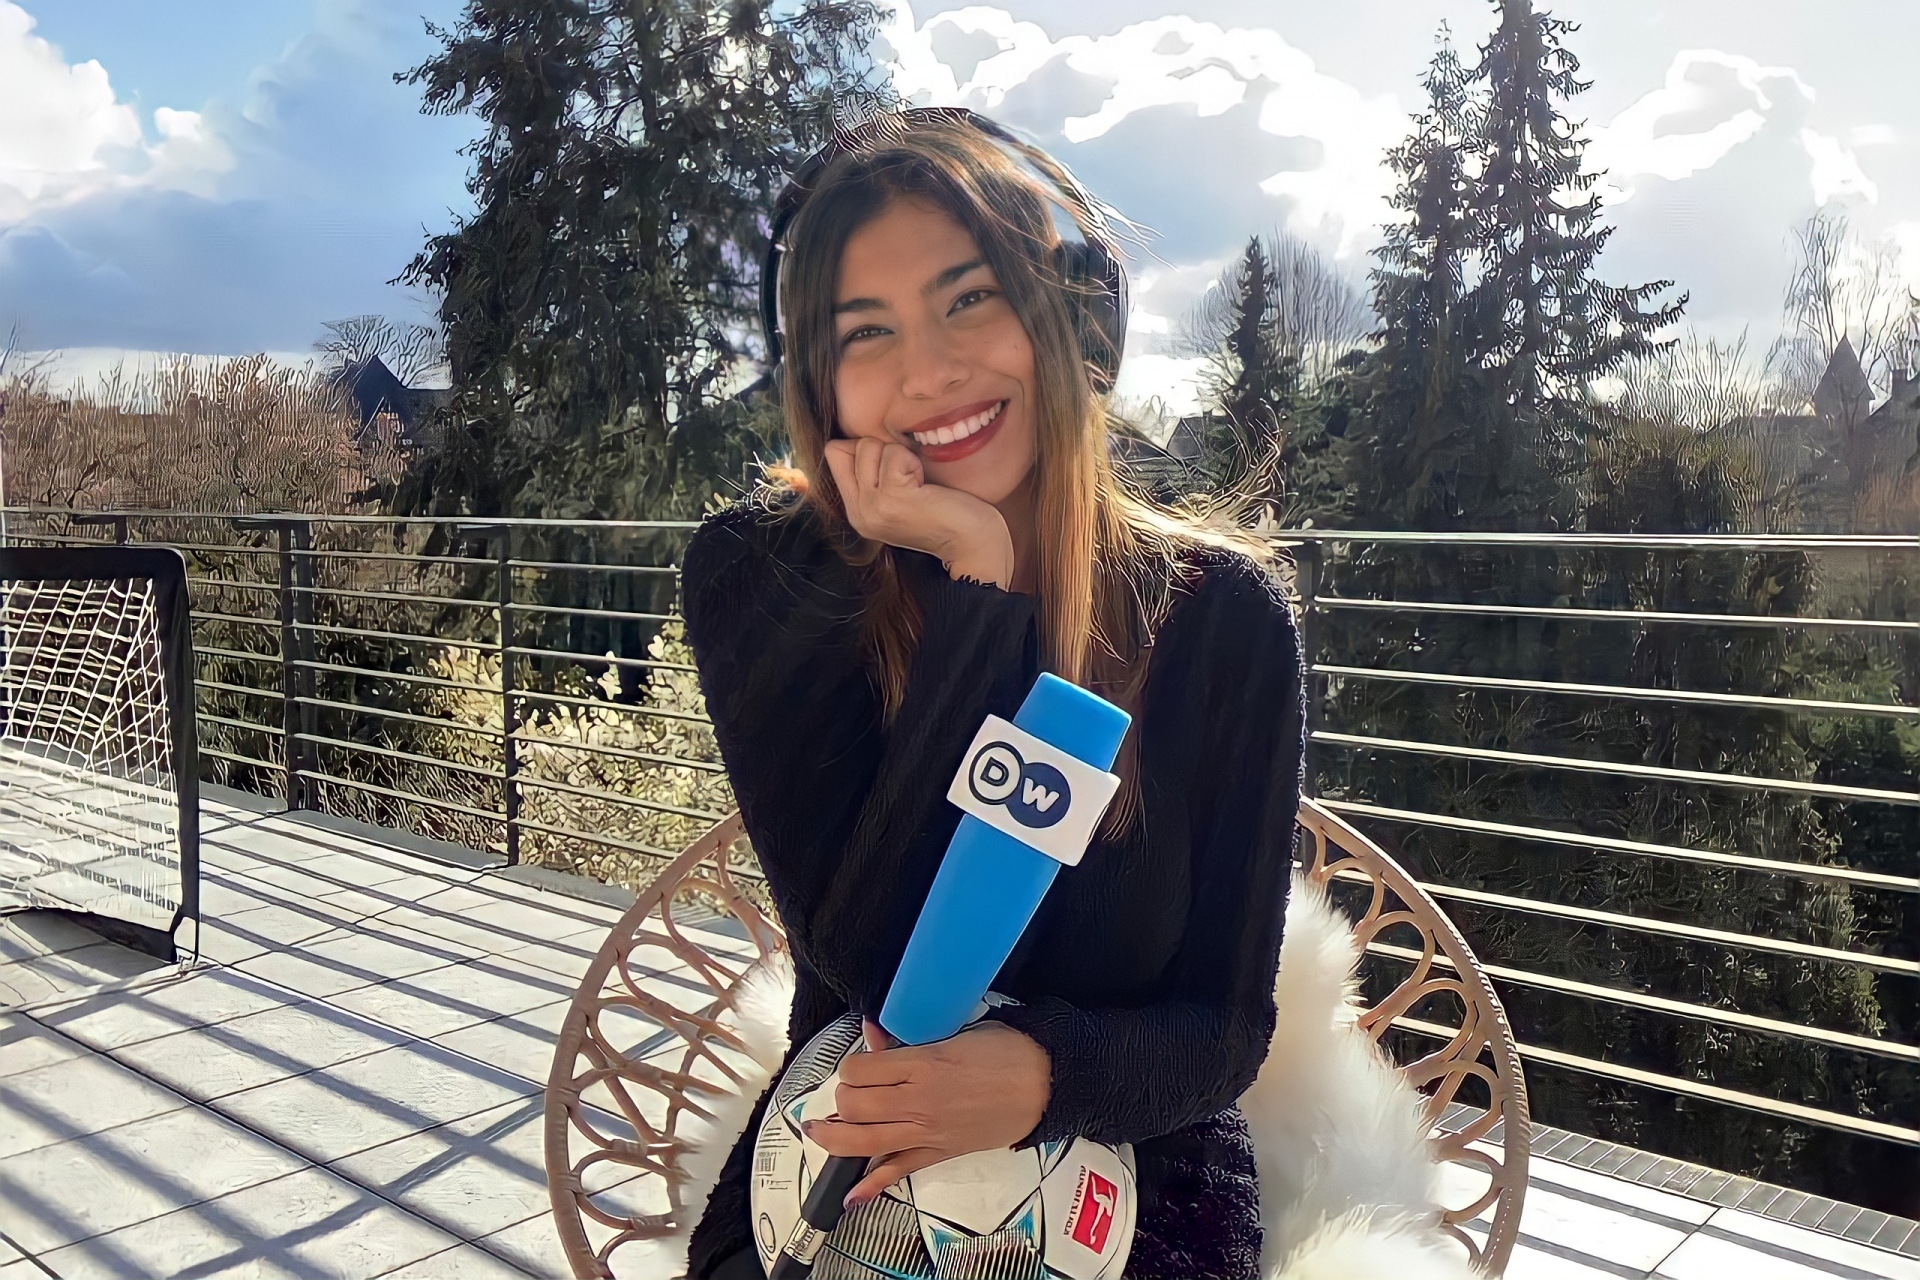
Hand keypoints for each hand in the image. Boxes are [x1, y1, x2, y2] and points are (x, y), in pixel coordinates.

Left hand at [804, 1018, 1050, 1209]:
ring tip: (818, 1130)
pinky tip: (851, 1195)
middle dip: (842, 1097)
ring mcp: (926, 1132)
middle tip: (852, 1090)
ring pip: (863, 1140)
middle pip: (852, 1105)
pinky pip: (899, 1171)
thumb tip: (874, 1033)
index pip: (858, 1070)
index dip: (852, 1065)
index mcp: (922, 1064)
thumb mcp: (957, 1030)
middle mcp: (917, 1102)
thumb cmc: (1006, 1050)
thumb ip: (911, 1035)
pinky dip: (872, 1186)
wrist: (1045, 1085)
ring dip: (834, 1138)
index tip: (861, 1062)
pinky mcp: (939, 1153)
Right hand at [823, 437, 1014, 587]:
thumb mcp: (898, 497)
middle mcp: (858, 512)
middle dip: (884, 451)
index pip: (834, 452)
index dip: (866, 448)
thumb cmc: (945, 514)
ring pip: (870, 447)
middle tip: (911, 481)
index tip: (896, 471)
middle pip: (849, 446)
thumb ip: (873, 476)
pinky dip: (912, 462)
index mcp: (857, 511)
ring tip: (919, 485)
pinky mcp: (892, 499)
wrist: (972, 545)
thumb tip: (859, 440)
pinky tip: (926, 487)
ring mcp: (872, 507)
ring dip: (900, 456)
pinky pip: (894, 454)